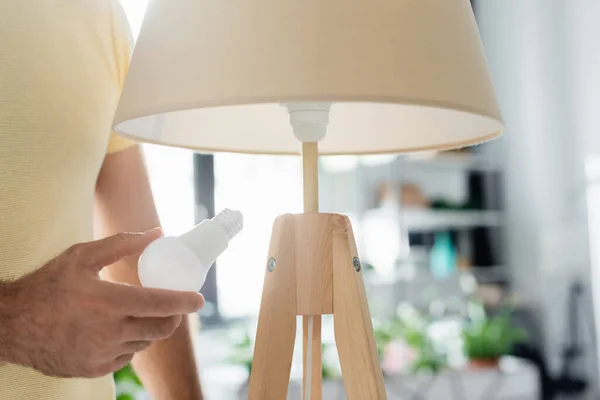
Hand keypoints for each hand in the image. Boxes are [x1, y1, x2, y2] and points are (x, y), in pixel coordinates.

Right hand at [0, 229, 203, 377]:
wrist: (12, 325)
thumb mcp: (82, 256)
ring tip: (138, 313)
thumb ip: (123, 243)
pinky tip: (117, 330)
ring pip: (143, 342)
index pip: (160, 304)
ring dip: (149, 328)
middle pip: (159, 329)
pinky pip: (125, 356)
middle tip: (174, 306)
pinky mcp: (94, 369)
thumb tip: (158, 233)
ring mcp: (101, 354)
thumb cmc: (49, 285)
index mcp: (108, 302)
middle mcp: (108, 332)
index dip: (184, 302)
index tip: (199, 299)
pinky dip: (129, 343)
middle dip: (174, 317)